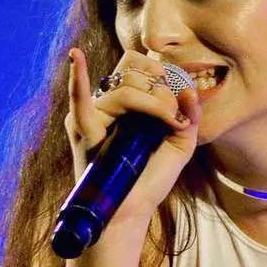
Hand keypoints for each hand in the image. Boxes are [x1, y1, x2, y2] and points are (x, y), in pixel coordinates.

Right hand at [64, 48, 201, 228]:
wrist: (133, 210)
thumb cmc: (152, 179)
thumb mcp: (181, 144)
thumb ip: (190, 114)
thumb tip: (189, 89)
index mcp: (126, 102)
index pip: (138, 65)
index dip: (162, 73)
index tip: (177, 99)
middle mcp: (107, 103)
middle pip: (133, 71)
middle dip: (162, 90)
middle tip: (171, 115)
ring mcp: (93, 113)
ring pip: (125, 89)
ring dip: (154, 103)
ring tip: (166, 124)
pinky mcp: (83, 129)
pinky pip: (78, 98)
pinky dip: (76, 76)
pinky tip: (76, 56)